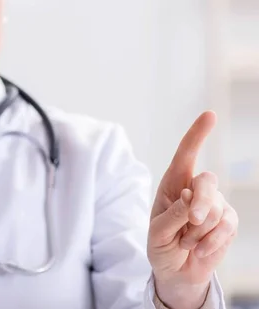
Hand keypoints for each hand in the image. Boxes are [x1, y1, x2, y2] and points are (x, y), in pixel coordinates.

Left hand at [148, 111, 237, 308]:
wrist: (176, 270)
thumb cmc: (161, 245)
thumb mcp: (158, 232)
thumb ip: (172, 214)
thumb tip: (191, 197)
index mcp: (172, 183)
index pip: (185, 154)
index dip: (197, 134)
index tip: (210, 115)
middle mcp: (195, 188)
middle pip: (207, 181)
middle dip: (200, 204)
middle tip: (191, 222)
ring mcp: (215, 204)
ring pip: (216, 209)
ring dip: (198, 232)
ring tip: (185, 242)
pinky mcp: (228, 222)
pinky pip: (226, 227)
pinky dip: (210, 242)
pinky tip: (198, 250)